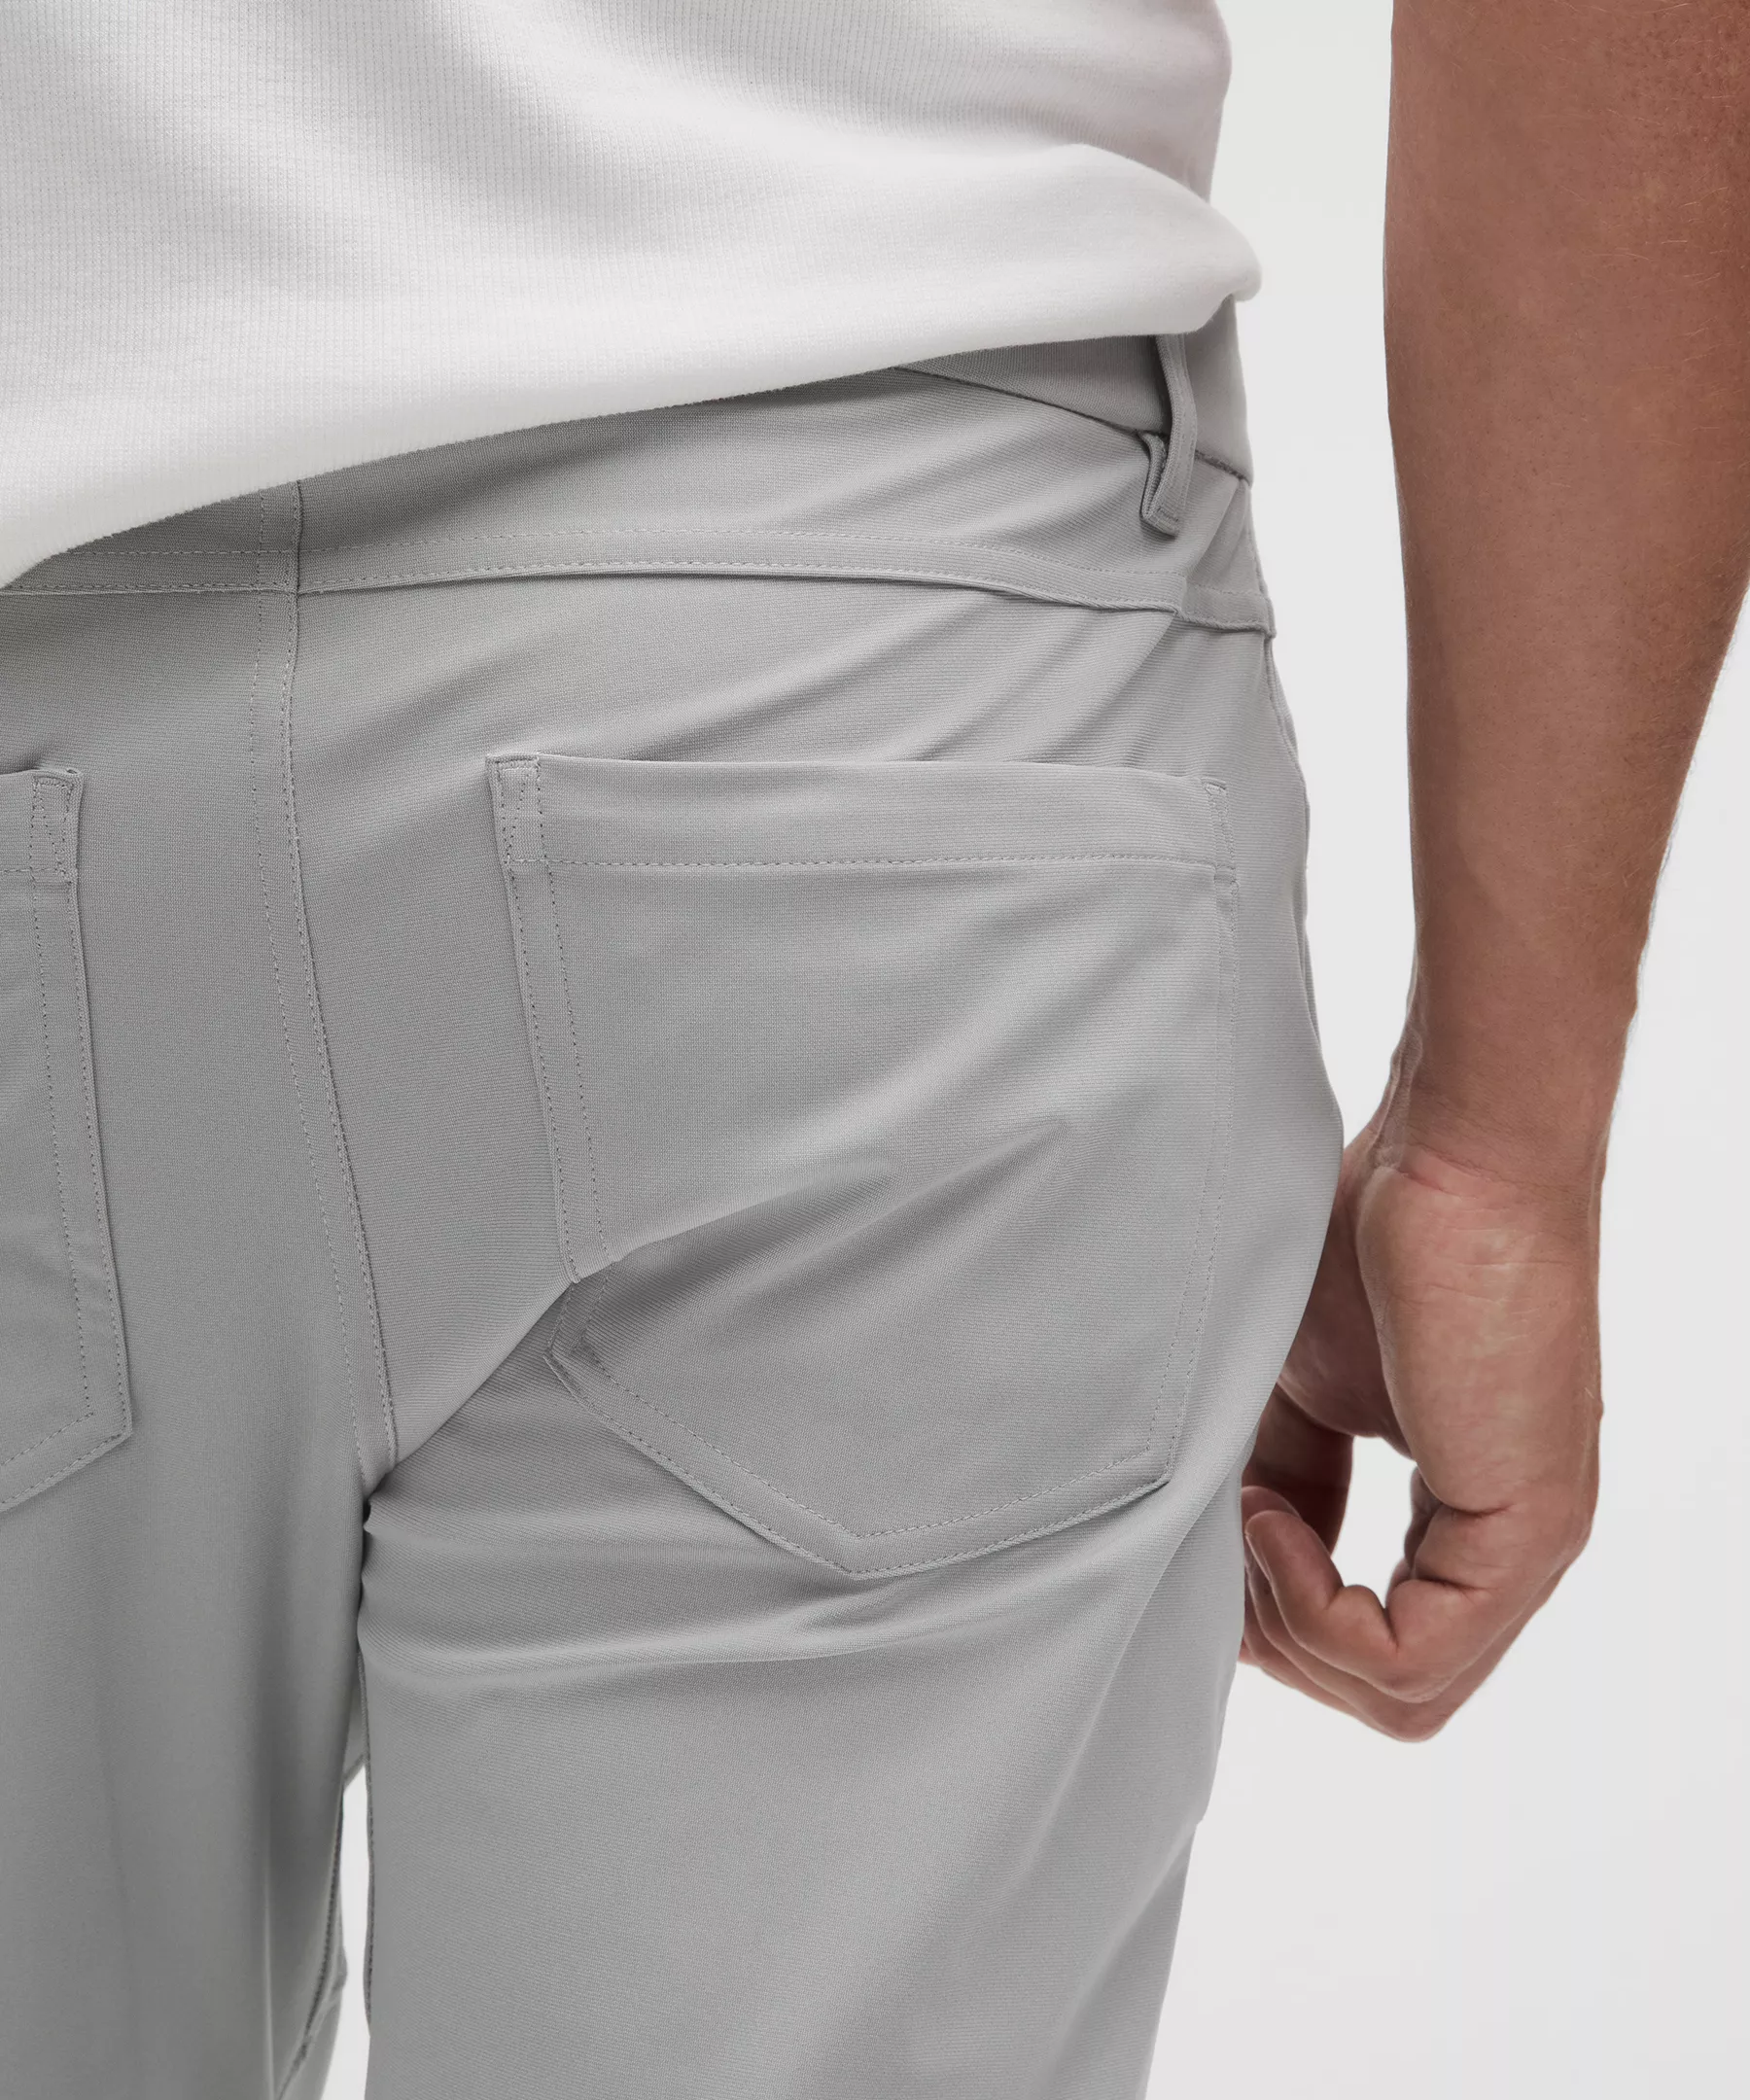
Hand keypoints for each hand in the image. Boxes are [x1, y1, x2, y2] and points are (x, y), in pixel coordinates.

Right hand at [1239, 1110, 1602, 1738]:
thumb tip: (1221, 1554)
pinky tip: (1270, 1520)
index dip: (1279, 1616)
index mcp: (1472, 1513)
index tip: (1212, 1540)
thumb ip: (1283, 1478)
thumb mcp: (1304, 1386)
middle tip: (1218, 1552)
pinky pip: (1409, 1656)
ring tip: (1243, 1523)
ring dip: (1291, 1631)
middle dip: (1280, 1646)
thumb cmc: (1377, 1237)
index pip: (1381, 1640)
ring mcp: (1528, 1546)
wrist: (1452, 1156)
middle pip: (1392, 1695)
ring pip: (1404, 1696)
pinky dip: (1314, 1609)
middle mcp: (1512, 1546)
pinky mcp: (1523, 1529)